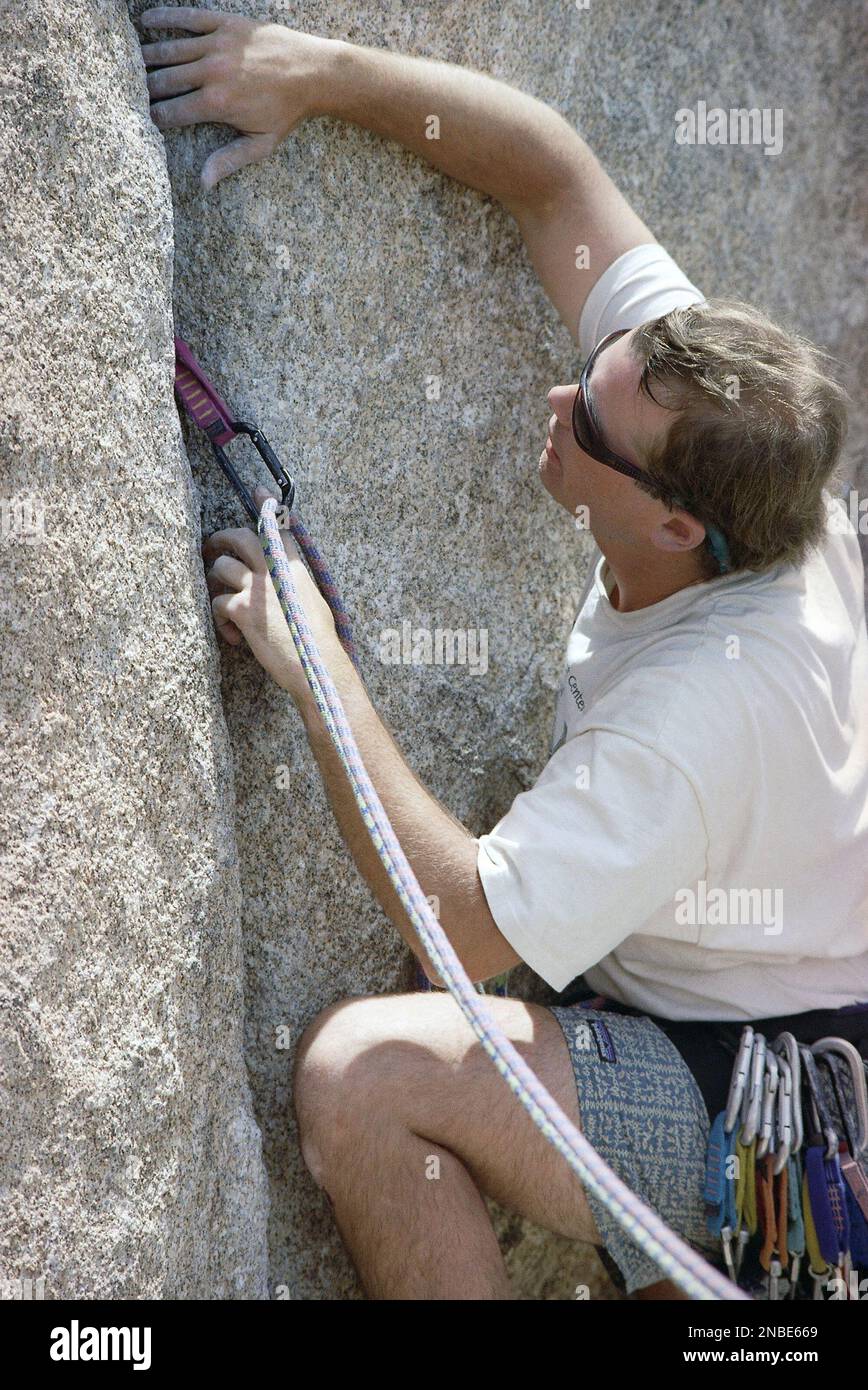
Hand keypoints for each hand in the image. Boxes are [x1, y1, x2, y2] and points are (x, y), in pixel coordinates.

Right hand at [137, 7, 333, 186]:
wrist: (312, 72)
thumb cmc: (287, 112)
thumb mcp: (261, 144)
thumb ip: (229, 160)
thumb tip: (203, 183)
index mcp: (216, 104)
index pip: (171, 112)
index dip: (152, 117)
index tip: (139, 119)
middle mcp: (211, 73)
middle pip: (164, 81)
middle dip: (143, 89)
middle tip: (128, 93)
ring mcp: (216, 45)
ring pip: (169, 50)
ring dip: (147, 57)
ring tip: (130, 64)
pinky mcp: (223, 23)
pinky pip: (187, 18)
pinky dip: (164, 18)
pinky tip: (145, 20)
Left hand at [202, 486, 337, 697]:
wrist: (317, 665)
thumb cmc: (317, 640)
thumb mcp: (312, 600)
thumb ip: (292, 581)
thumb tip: (277, 576)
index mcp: (295, 567)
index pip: (278, 526)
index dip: (266, 504)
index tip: (258, 489)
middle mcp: (275, 570)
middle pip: (239, 538)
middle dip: (220, 539)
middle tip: (212, 548)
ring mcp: (257, 587)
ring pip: (220, 568)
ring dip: (216, 585)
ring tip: (225, 605)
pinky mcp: (243, 609)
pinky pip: (217, 603)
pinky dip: (221, 622)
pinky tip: (235, 636)